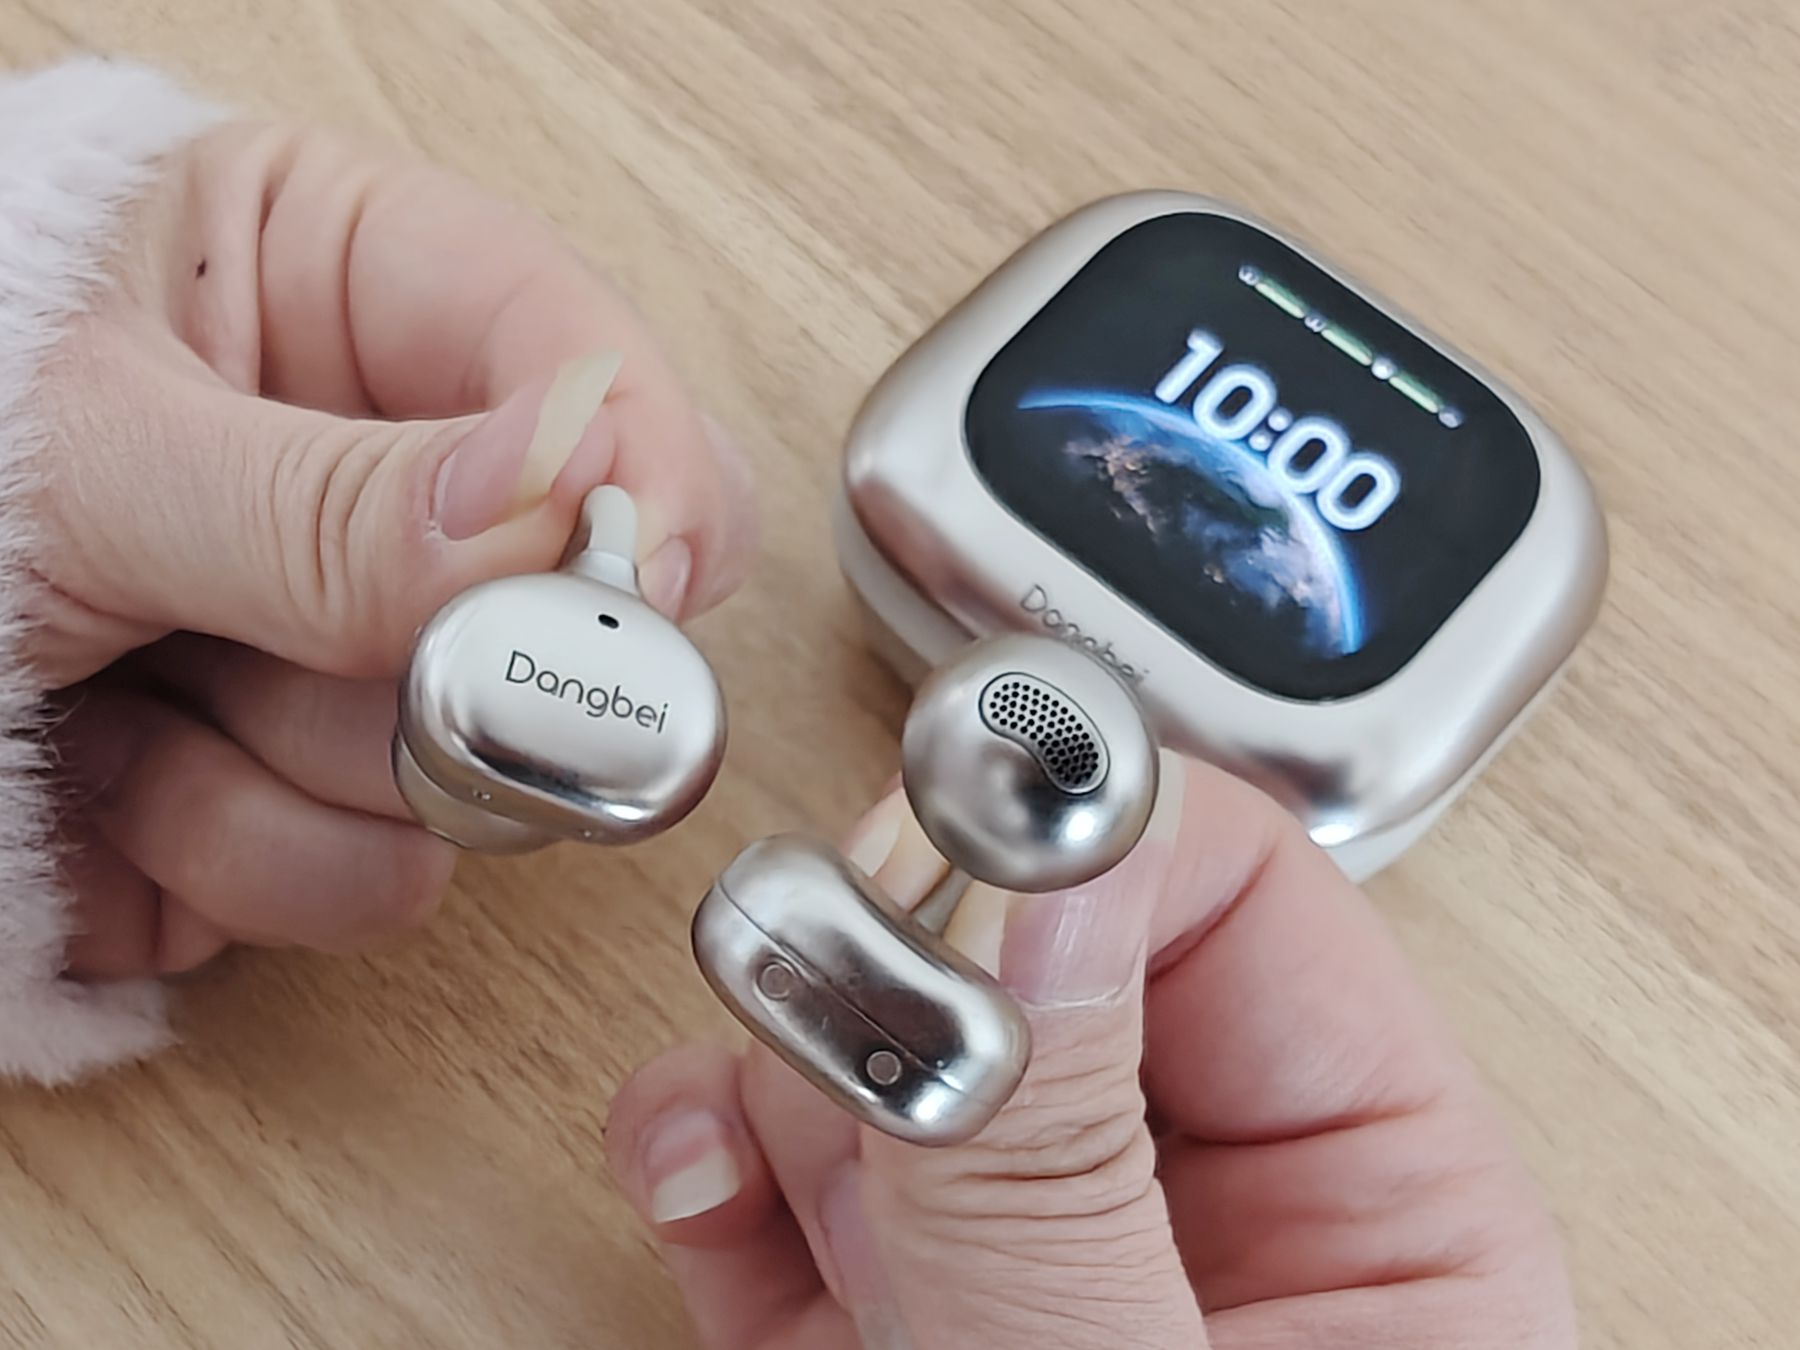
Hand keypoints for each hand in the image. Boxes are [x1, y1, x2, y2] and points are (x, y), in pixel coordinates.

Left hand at [31, 122, 754, 976]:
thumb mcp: (77, 443)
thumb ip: (325, 496)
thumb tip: (557, 512)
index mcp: (333, 296)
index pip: (572, 355)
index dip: (638, 462)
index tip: (642, 570)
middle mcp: (372, 484)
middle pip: (567, 594)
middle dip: (452, 662)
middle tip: (379, 674)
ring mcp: (351, 655)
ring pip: (484, 762)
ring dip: (299, 764)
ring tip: (144, 698)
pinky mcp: (311, 799)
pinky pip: (380, 876)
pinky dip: (237, 859)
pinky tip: (123, 783)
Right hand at [606, 756, 1575, 1347]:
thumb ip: (1073, 1168)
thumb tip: (1044, 871)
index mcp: (1386, 1209)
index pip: (1243, 897)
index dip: (1087, 838)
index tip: (947, 838)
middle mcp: (1209, 1212)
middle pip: (1043, 952)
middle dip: (914, 968)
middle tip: (846, 1018)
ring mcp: (1040, 1261)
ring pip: (895, 1047)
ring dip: (803, 1066)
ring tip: (771, 1154)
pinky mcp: (901, 1325)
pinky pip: (797, 1177)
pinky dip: (724, 1159)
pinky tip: (697, 1177)